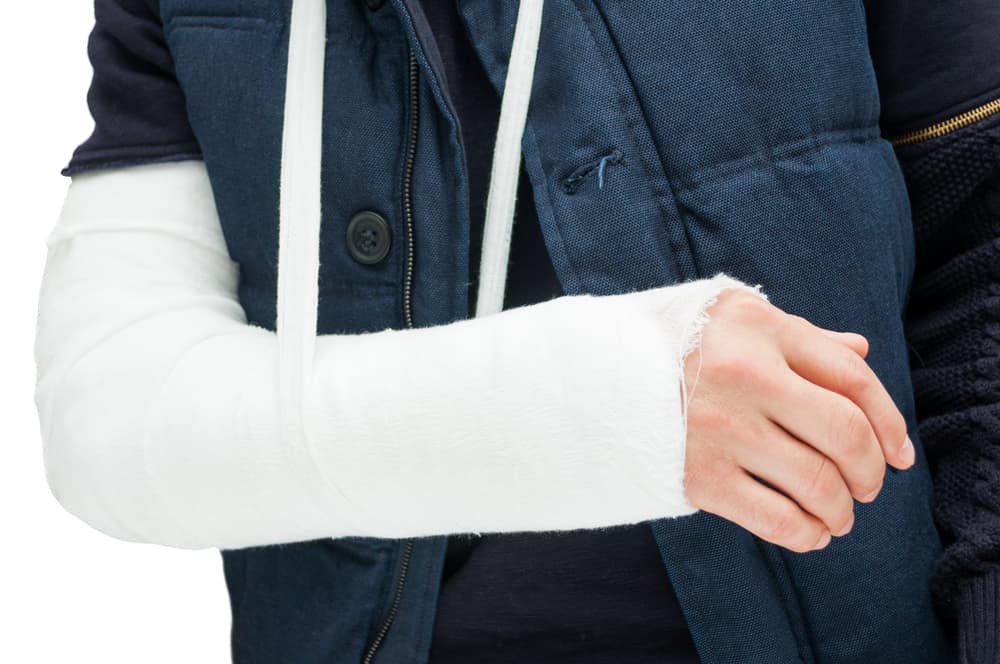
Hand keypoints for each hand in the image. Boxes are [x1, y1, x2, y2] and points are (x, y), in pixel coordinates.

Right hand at [680, 288, 914, 552]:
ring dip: (844, 508)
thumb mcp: (734, 318)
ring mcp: (721, 429)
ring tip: (840, 513)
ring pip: (819, 483)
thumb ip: (799, 335)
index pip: (852, 376)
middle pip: (845, 434)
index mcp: (760, 329)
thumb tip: (860, 350)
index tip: (900, 452)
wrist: (593, 377)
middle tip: (870, 484)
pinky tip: (812, 532)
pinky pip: (778, 520)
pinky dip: (808, 535)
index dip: (890, 420)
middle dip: (872, 470)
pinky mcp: (699, 476)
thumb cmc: (674, 345)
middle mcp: (745, 376)